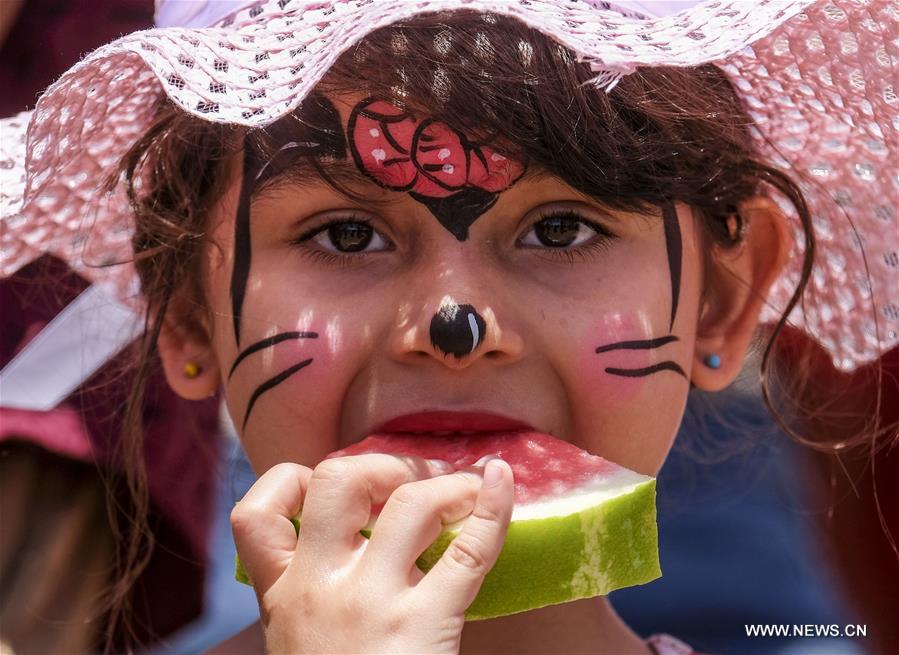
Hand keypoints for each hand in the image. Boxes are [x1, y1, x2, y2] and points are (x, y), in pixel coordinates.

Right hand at [230, 453, 513, 653]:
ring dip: (444, 484)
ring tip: (464, 491)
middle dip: (380, 464)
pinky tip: (505, 481)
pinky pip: (469, 550)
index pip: (254, 515)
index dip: (291, 479)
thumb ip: (310, 596)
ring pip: (408, 503)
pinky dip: (494, 506)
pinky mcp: (425, 625)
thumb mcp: (299, 645)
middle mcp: (320, 590)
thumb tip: (356, 538)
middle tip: (411, 478)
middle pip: (337, 481)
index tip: (330, 483)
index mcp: (283, 598)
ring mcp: (373, 604)